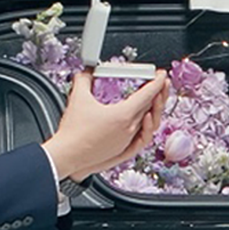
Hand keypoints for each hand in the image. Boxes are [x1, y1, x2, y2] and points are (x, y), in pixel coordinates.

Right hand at [41, 70, 168, 181]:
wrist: (67, 156)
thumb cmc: (73, 134)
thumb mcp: (78, 99)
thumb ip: (84, 80)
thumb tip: (86, 73)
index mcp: (123, 116)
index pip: (147, 95)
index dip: (156, 82)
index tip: (161, 75)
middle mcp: (129, 130)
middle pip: (151, 108)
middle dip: (159, 93)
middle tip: (161, 83)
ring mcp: (127, 141)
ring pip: (149, 123)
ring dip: (155, 110)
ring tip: (156, 100)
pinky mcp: (122, 150)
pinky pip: (142, 137)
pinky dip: (146, 127)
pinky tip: (144, 121)